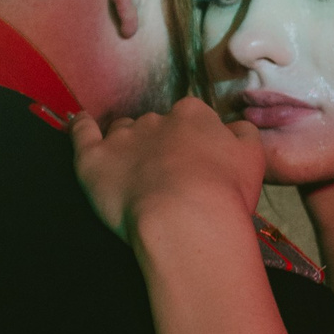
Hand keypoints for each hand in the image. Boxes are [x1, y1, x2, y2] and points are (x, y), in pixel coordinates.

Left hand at [71, 95, 266, 243]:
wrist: (186, 218)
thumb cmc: (225, 193)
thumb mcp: (253, 158)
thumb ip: (242, 135)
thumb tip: (231, 128)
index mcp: (194, 115)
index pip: (190, 119)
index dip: (191, 142)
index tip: (193, 165)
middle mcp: (157, 118)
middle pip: (156, 126)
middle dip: (159, 146)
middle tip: (166, 179)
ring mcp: (122, 137)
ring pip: (122, 131)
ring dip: (126, 145)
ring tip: (131, 171)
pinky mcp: (93, 158)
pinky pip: (81, 132)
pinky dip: (80, 126)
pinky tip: (80, 123)